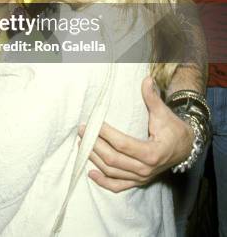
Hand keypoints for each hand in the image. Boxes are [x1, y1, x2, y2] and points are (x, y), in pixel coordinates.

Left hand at [79, 75, 193, 191]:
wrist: (184, 147)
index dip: (105, 134)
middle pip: (113, 159)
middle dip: (95, 145)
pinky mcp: (138, 181)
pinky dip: (104, 182)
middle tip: (82, 132)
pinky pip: (118, 186)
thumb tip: (147, 79)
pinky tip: (91, 173)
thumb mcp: (163, 113)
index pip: (122, 144)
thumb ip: (152, 98)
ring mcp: (141, 177)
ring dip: (95, 159)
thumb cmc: (172, 128)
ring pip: (112, 172)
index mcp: (152, 152)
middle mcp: (146, 169)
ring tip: (82, 145)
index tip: (92, 124)